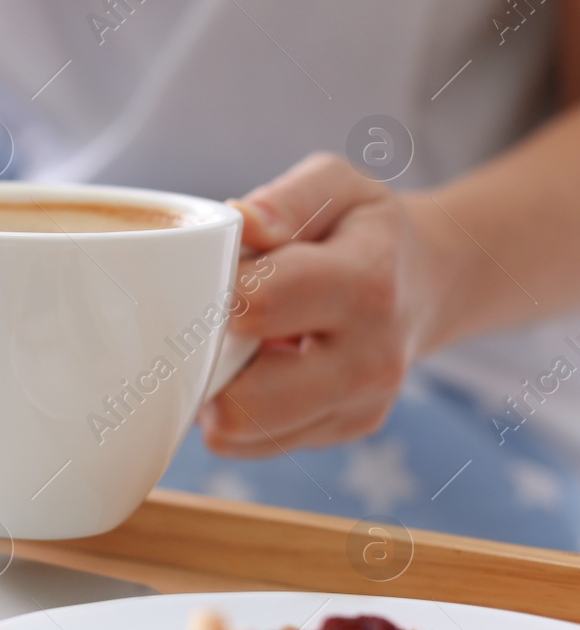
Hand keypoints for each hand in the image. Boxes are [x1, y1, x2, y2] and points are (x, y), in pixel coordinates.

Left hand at [200, 153, 450, 456]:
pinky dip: (240, 410)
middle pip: (245, 400)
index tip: (208, 276)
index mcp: (366, 284)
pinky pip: (254, 443)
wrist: (423, 281)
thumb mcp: (336, 186)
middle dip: (206, 362)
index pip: (259, 304)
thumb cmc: (360, 228)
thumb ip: (287, 199)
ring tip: (238, 344)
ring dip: (218, 391)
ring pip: (242, 432)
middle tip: (210, 324)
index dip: (214, 292)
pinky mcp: (344, 431)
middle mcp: (371, 359)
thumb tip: (242, 222)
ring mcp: (361, 406)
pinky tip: (258, 368)